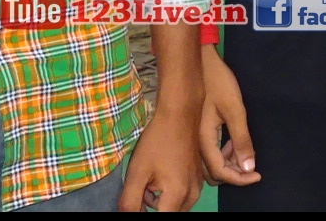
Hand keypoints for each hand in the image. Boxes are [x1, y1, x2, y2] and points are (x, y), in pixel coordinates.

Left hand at [119, 84, 203, 210]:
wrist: (180, 115)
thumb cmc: (158, 141)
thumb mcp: (137, 172)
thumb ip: (130, 202)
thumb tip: (127, 217)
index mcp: (177, 196)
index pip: (159, 220)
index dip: (143, 212)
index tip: (138, 198)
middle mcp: (192, 196)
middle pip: (167, 214)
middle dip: (151, 207)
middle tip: (142, 185)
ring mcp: (197, 187)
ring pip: (174, 207)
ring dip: (159, 201)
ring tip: (150, 177)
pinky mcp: (198, 179)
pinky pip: (181, 197)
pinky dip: (168, 192)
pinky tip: (161, 173)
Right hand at [198, 46, 258, 185]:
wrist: (199, 62)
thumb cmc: (217, 81)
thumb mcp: (234, 109)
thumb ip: (241, 139)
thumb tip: (249, 167)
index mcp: (202, 140)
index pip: (220, 171)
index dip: (239, 178)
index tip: (257, 175)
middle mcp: (195, 143)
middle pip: (213, 172)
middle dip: (234, 173)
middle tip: (252, 165)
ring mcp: (194, 137)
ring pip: (211, 162)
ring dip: (229, 161)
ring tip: (244, 150)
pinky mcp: (197, 131)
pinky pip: (210, 151)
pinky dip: (224, 152)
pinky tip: (234, 141)